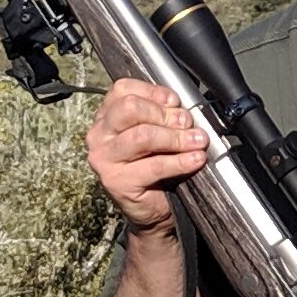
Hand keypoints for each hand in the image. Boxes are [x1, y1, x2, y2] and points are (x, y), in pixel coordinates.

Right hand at [86, 79, 210, 230]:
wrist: (153, 206)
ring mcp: (104, 159)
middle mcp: (99, 135)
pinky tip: (195, 160)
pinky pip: (154, 165)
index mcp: (106, 116)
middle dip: (165, 114)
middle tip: (188, 123)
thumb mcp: (156, 132)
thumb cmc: (154, 164)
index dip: (154, 93)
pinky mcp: (116, 181)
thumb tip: (184, 108)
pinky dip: (180, 161)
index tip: (175, 102)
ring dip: (176, 138)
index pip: (123, 90)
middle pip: (130, 108)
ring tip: (197, 142)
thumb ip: (163, 115)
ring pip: (142, 135)